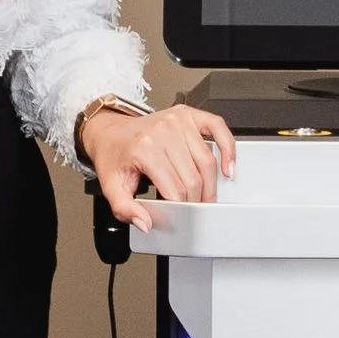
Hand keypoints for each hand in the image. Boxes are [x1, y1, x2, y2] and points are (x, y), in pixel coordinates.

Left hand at [81, 100, 236, 227]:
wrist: (110, 131)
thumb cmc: (114, 155)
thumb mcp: (111, 187)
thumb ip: (125, 210)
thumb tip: (146, 223)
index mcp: (145, 149)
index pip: (176, 190)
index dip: (181, 210)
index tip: (180, 217)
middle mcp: (163, 132)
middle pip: (194, 179)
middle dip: (196, 201)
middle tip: (192, 210)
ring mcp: (178, 121)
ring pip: (208, 162)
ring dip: (210, 185)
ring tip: (204, 196)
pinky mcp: (188, 114)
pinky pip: (218, 128)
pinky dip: (228, 148)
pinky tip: (228, 165)